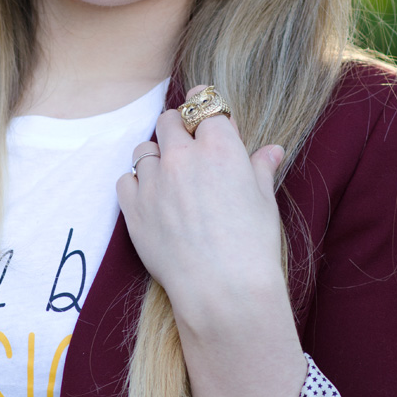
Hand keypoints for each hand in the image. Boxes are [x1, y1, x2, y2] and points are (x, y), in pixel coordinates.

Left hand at [116, 85, 306, 396]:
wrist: (223, 289)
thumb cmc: (252, 245)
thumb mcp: (264, 202)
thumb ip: (260, 169)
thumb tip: (271, 151)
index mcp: (219, 146)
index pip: (206, 106)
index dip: (207, 112)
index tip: (206, 120)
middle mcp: (182, 155)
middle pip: (169, 121)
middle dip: (178, 130)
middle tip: (187, 151)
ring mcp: (153, 180)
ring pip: (144, 150)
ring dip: (155, 158)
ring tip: (169, 180)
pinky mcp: (132, 206)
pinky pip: (125, 180)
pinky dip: (136, 185)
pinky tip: (152, 200)